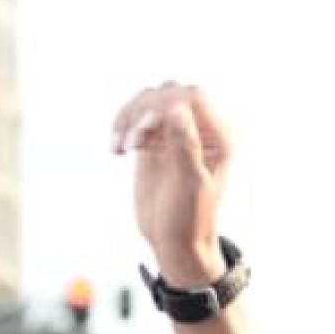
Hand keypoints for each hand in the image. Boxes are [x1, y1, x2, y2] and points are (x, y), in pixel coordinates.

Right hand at [111, 82, 231, 285]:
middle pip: (168, 92)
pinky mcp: (153, 142)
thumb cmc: (191, 219)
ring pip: (148, 101)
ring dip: (129, 117)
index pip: (193, 95)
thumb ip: (185, 145)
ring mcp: (174, 134)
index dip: (167, 102)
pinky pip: (135, 118)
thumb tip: (177, 110)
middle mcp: (198, 130)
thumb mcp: (191, 184)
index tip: (147, 127)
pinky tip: (117, 150)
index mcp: (218, 136)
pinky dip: (122, 127)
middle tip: (134, 142)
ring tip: (122, 147)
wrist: (175, 241)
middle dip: (145, 109)